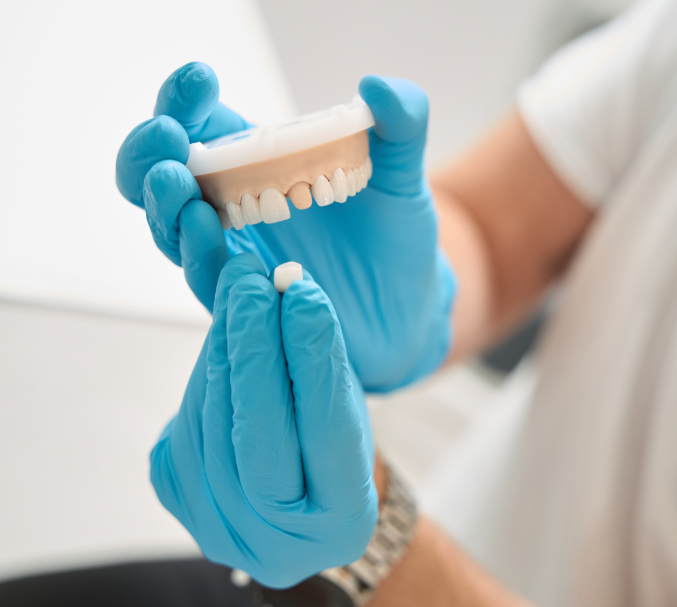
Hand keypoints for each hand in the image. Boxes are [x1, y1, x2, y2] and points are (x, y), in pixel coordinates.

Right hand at [116, 62, 455, 391]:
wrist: (411, 305)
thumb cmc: (396, 234)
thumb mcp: (403, 174)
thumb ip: (402, 123)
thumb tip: (376, 85)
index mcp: (259, 162)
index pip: (203, 124)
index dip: (186, 100)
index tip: (201, 80)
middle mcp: (234, 206)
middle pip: (162, 175)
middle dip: (150, 153)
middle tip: (167, 136)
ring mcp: (235, 254)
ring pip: (172, 229)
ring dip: (165, 204)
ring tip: (175, 181)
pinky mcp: (247, 300)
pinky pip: (209, 279)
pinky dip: (200, 254)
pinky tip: (206, 229)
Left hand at [150, 253, 376, 587]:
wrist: (299, 501)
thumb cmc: (335, 448)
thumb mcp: (347, 412)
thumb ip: (321, 363)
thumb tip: (288, 290)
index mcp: (340, 524)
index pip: (326, 434)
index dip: (315, 361)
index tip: (306, 297)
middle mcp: (277, 543)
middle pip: (256, 438)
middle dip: (253, 350)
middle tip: (253, 282)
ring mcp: (220, 528)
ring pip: (211, 424)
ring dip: (222, 348)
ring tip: (238, 289)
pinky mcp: (180, 500)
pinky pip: (186, 425)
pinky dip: (206, 371)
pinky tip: (223, 332)